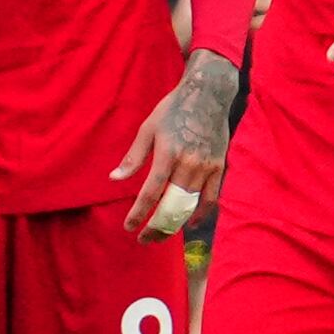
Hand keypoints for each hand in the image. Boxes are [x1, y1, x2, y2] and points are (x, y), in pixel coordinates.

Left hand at [109, 52, 233, 236]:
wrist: (208, 94)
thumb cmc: (173, 109)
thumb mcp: (148, 128)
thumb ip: (133, 157)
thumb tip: (114, 179)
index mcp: (167, 153)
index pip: (150, 193)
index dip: (138, 214)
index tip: (128, 227)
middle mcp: (188, 164)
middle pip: (171, 206)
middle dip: (156, 227)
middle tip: (144, 239)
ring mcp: (206, 167)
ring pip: (190, 206)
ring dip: (175, 225)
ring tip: (162, 235)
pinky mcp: (219, 168)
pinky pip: (211, 199)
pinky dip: (200, 214)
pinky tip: (188, 223)